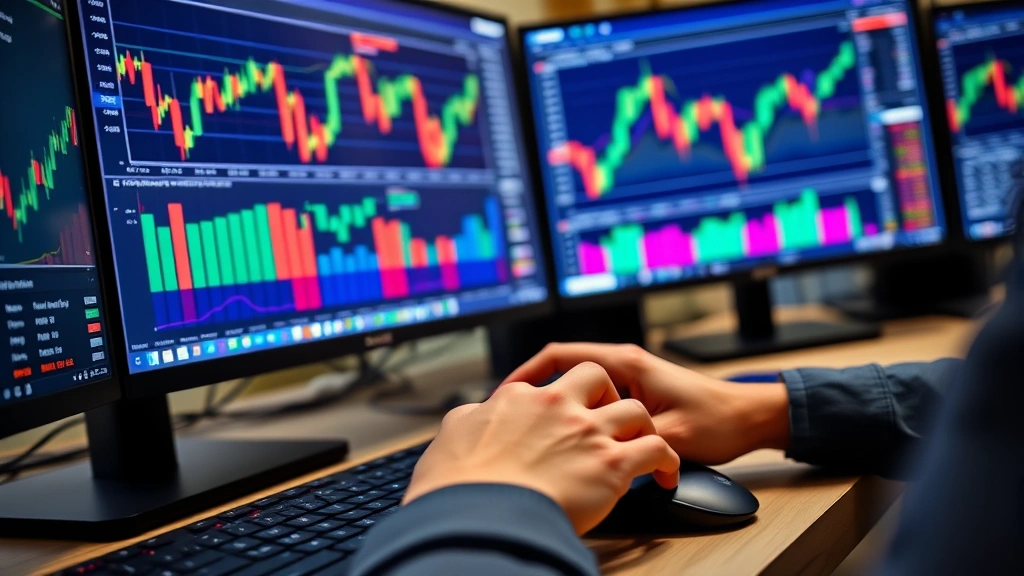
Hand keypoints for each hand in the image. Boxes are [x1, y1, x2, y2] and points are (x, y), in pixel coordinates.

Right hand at [405, 362, 679, 533]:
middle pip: (594, 375)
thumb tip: (471, 415)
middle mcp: (558, 406)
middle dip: (602, 391)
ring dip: (639, 426)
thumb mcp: (454, 434)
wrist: (483, 518)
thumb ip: (469, 418)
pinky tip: (662, 471)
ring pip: (631, 410)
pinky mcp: (610, 464)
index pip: (544, 374)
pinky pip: (654, 450)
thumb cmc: (464, 484)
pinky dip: (665, 459)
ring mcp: (588, 432)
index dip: (552, 386)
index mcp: (520, 397)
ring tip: (639, 442)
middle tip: (601, 415)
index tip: (556, 402)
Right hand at [504, 343, 790, 464]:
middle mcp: (624, 365)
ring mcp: (628, 380)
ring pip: (579, 391)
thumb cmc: (718, 420)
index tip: (506, 395)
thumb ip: (630, 439)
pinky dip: (582, 419)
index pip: (560, 355)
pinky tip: (576, 442)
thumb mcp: (669, 433)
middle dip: (539, 395)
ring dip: (562, 409)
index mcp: (626, 363)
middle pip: (563, 372)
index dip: (527, 373)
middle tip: (518, 422)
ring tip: (542, 435)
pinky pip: (596, 404)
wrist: (750, 419)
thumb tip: (595, 450)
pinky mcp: (635, 396)